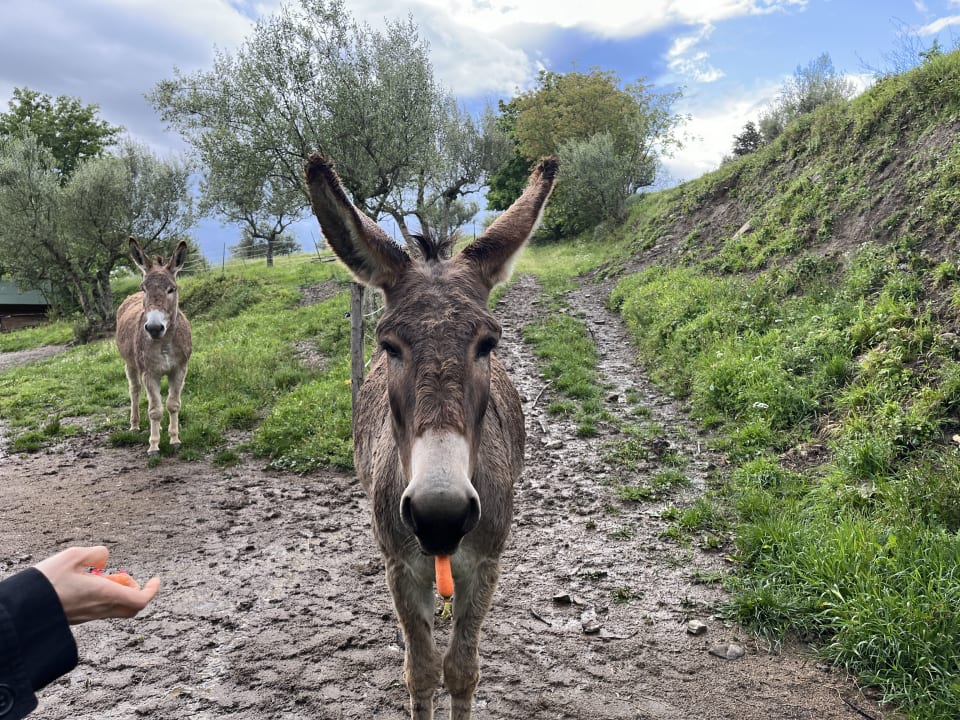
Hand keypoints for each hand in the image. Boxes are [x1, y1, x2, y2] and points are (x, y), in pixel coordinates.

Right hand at [34, 546, 160, 624]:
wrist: (21, 608)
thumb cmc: (47, 581)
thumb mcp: (73, 555)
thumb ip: (95, 554)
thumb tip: (105, 559)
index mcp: (105, 594)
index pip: (140, 600)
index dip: (152, 590)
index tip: (156, 579)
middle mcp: (100, 609)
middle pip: (131, 608)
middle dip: (134, 590)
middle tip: (121, 576)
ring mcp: (89, 616)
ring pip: (116, 608)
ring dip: (117, 591)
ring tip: (100, 575)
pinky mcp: (78, 618)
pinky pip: (101, 609)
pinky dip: (104, 596)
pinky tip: (88, 582)